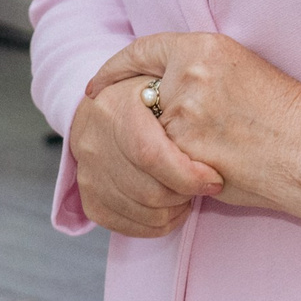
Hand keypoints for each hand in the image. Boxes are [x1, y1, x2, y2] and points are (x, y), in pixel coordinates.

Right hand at [66, 74, 223, 238]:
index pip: (150, 155)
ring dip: (174, 211)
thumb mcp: (163, 76)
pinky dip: (156, 224)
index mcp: (113, 107)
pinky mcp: (88, 196)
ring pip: (141, 212)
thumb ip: (182, 88)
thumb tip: (210, 113)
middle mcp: (92, 141)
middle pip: (148, 191)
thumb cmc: (148, 93)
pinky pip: (125, 225)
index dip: (186, 175)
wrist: (108, 107)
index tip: (213, 179)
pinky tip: (171, 207)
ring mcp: (87, 171)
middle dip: (185, 195)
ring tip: (188, 193)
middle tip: (204, 186)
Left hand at [88, 34, 300, 230]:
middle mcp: (188, 73)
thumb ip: (196, 77)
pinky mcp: (186, 151)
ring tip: (204, 158)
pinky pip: (162, 163)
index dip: (115, 70)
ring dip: (165, 149)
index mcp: (204, 46)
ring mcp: (184, 113)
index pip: (142, 51)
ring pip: (149, 134)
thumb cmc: (289, 115)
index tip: (99, 85)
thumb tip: (161, 95)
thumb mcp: (242, 72)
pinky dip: (174, 172)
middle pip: (141, 96)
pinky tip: (204, 173)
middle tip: (146, 132)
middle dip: (145, 119)